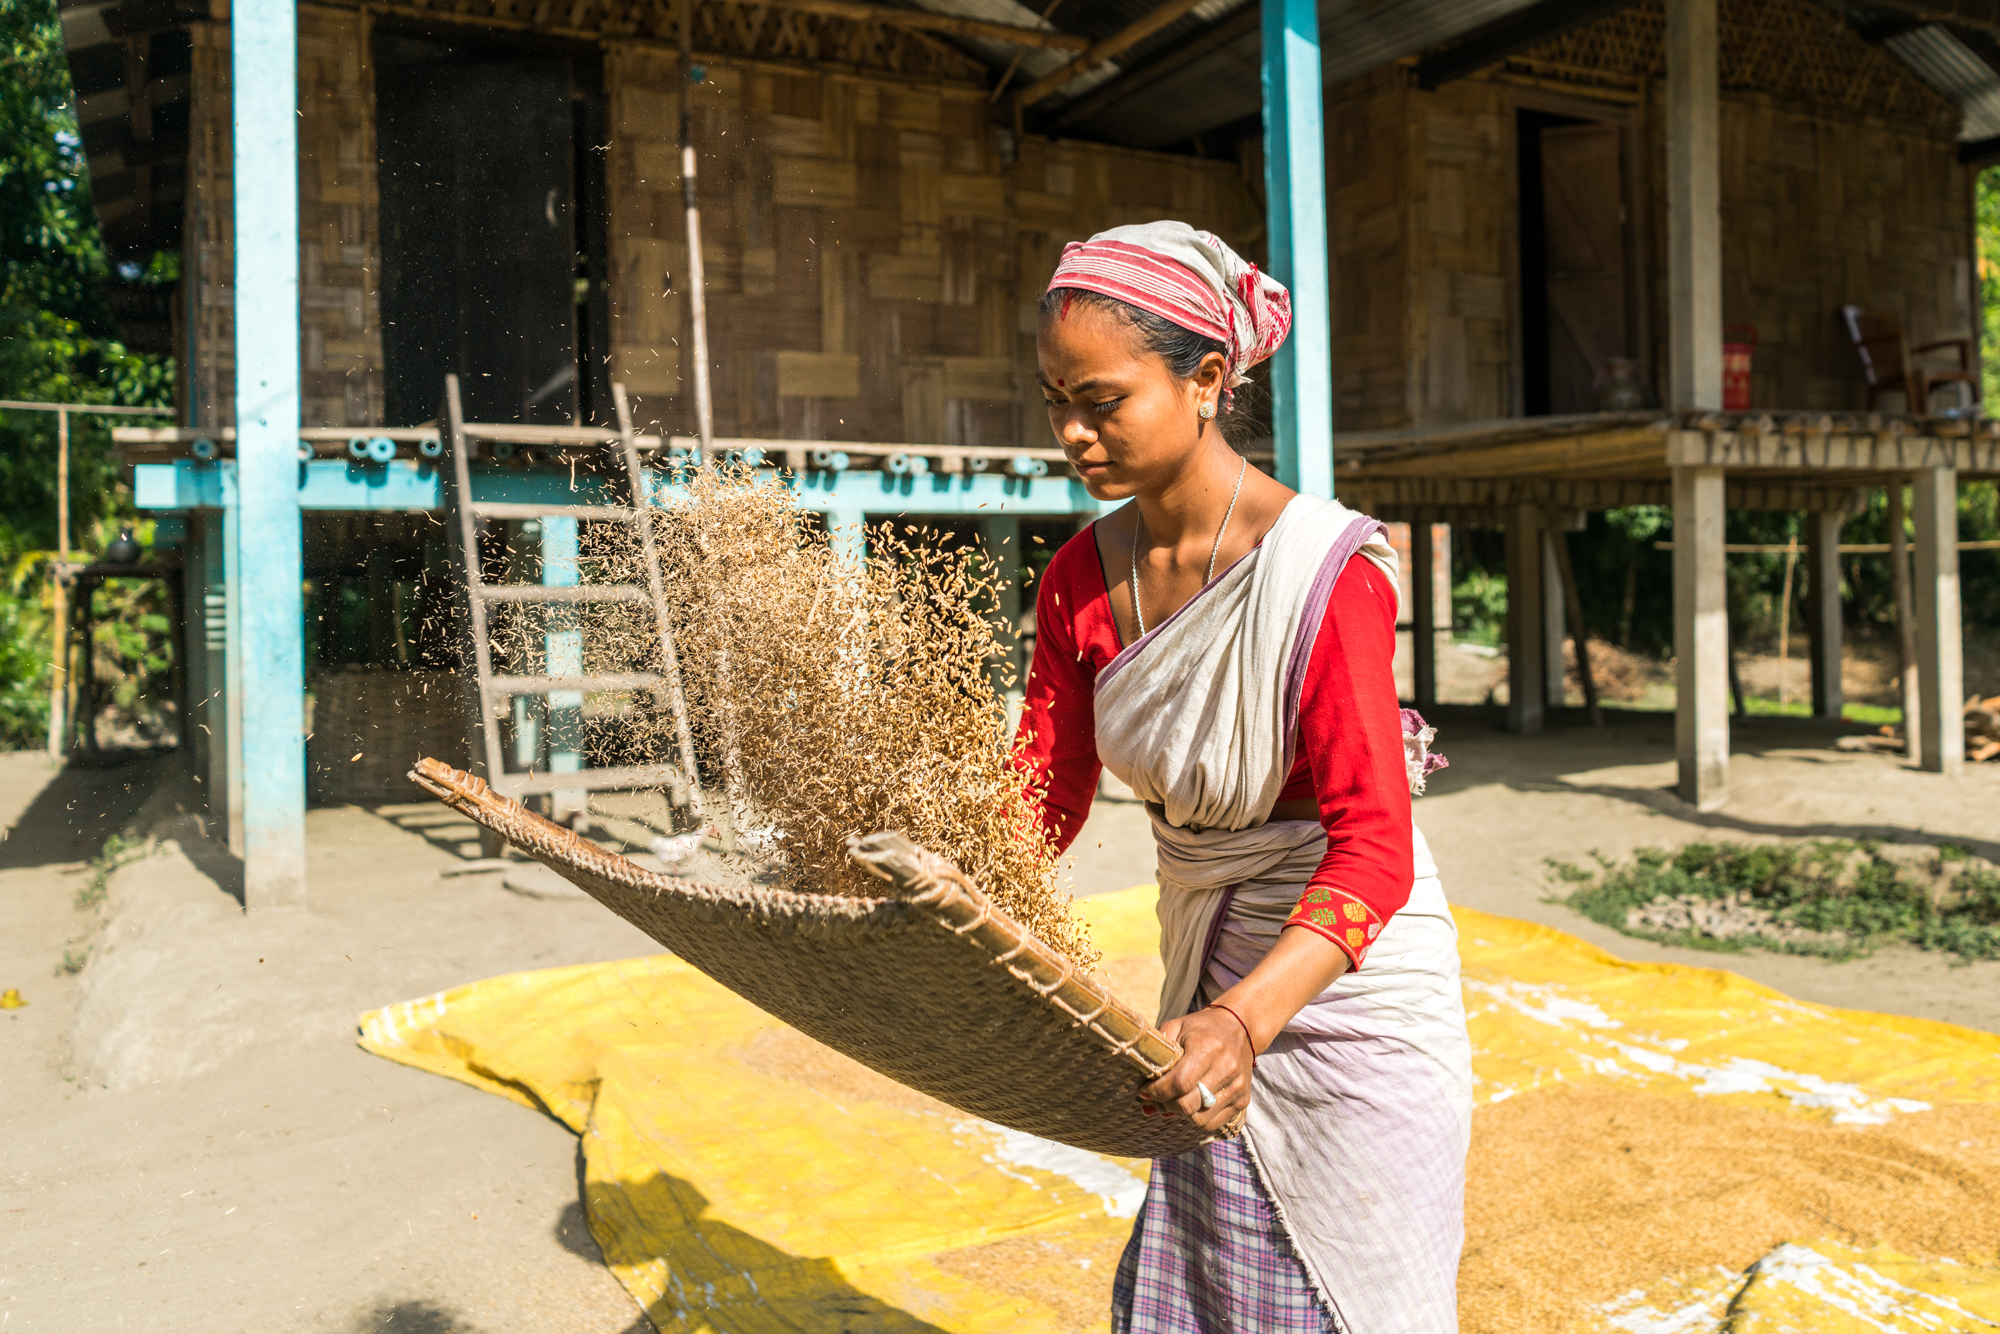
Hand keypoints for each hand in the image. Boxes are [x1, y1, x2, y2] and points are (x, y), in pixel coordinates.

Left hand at [1137, 1007, 1253, 1133]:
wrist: (1240, 1028)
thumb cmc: (1201, 1028)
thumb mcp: (1176, 1027)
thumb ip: (1157, 1053)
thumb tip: (1143, 1092)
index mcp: (1209, 1047)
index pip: (1179, 1082)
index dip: (1156, 1091)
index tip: (1144, 1089)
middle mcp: (1227, 1068)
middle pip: (1188, 1104)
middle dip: (1164, 1104)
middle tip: (1154, 1097)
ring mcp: (1237, 1087)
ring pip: (1199, 1119)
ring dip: (1180, 1114)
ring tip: (1170, 1101)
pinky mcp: (1243, 1100)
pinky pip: (1213, 1123)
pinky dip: (1196, 1118)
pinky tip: (1188, 1105)